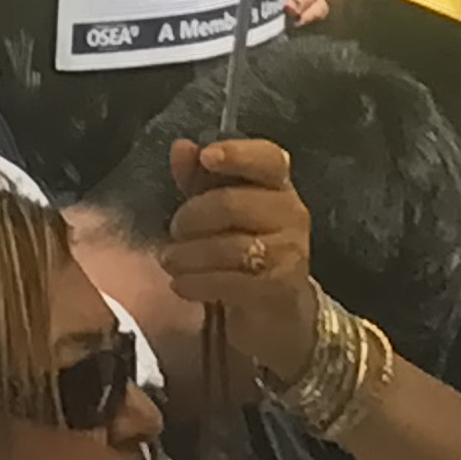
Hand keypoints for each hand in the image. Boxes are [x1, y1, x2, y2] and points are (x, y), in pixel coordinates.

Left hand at [157, 136, 319, 385]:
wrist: (278, 311)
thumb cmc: (242, 244)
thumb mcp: (218, 207)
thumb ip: (199, 177)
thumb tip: (182, 148)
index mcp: (277, 185)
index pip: (267, 158)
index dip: (237, 154)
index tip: (206, 157)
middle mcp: (292, 214)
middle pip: (231, 204)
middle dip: (191, 218)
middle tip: (174, 231)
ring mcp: (290, 253)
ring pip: (229, 246)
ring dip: (188, 254)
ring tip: (169, 260)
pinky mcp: (280, 290)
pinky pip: (230, 281)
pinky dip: (197, 282)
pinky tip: (181, 284)